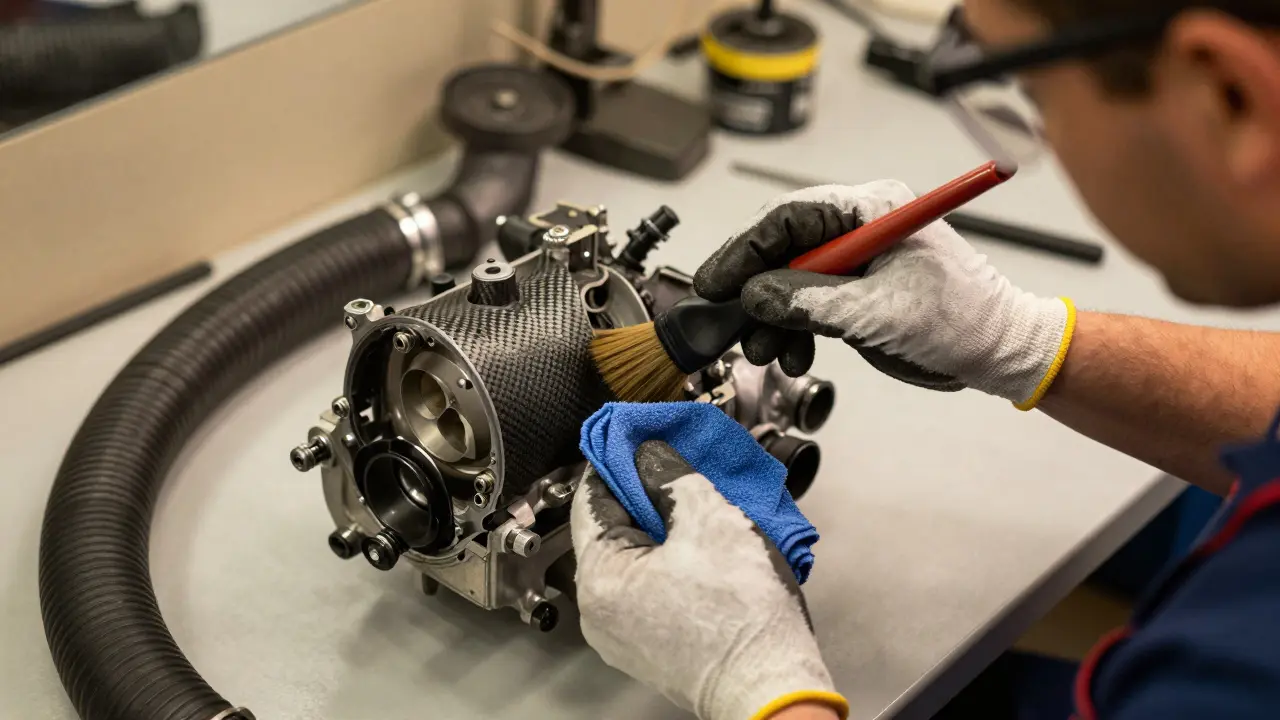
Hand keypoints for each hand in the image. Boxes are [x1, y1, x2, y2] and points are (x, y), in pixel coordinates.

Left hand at [572, 441, 847, 719]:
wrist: (774, 688)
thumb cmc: (743, 617)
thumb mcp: (708, 517)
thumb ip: (668, 473)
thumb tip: (646, 453)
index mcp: (598, 578)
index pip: (592, 497)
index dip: (619, 458)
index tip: (639, 436)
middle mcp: (598, 611)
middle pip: (613, 529)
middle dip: (647, 494)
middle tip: (680, 467)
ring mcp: (623, 634)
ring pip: (636, 559)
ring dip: (664, 529)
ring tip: (701, 508)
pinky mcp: (651, 647)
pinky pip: (651, 588)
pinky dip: (673, 562)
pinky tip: (706, 550)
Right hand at [694, 180, 1073, 407]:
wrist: (998, 351)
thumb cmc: (959, 321)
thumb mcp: (876, 314)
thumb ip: (808, 302)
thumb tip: (753, 296)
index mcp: (870, 209)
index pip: (788, 215)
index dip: (745, 249)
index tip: (717, 283)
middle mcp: (859, 224)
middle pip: (782, 244)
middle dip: (754, 288)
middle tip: (729, 319)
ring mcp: (856, 256)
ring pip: (789, 277)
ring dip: (770, 317)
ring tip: (764, 351)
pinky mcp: (856, 287)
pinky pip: (807, 301)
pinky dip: (791, 328)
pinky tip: (790, 354)